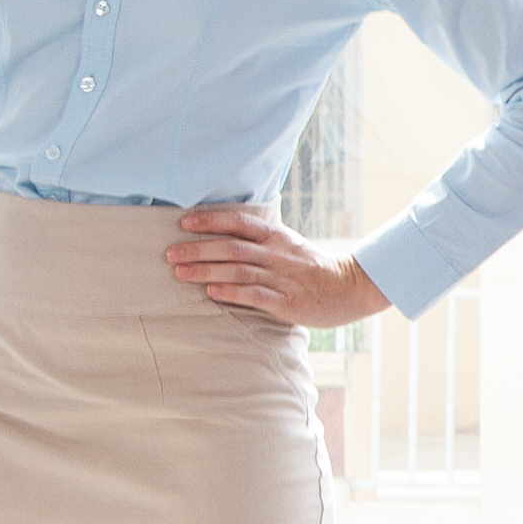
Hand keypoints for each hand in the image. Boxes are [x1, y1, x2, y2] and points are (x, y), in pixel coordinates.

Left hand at [165, 205, 389, 325]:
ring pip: (237, 270)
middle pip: (231, 247)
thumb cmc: (315, 269)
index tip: (184, 222)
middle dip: (197, 249)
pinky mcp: (287, 302)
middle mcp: (277, 255)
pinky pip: (254, 295)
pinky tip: (211, 292)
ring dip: (205, 270)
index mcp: (277, 237)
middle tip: (170, 253)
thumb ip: (262, 241)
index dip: (210, 221)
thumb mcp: (290, 246)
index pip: (239, 222)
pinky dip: (230, 292)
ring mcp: (282, 278)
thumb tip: (226, 237)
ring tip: (179, 272)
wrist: (352, 288)